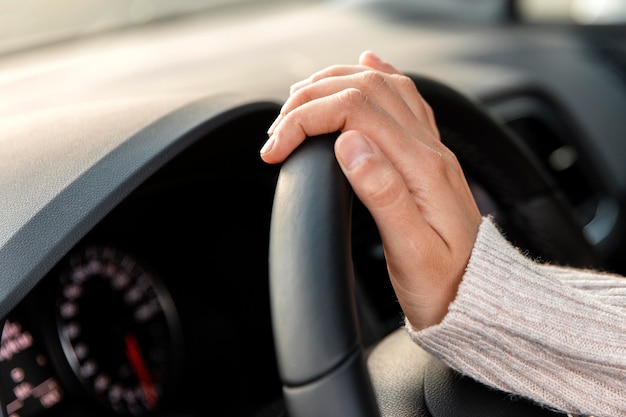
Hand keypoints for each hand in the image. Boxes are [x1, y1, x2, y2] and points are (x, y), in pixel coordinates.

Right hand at [260, 51, 481, 329]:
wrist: (477, 296)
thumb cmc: (443, 283)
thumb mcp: (412, 252)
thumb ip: (384, 194)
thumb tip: (348, 144)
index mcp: (423, 168)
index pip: (356, 113)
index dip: (308, 119)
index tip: (276, 146)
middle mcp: (430, 149)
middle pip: (366, 89)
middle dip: (312, 98)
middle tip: (278, 130)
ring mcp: (431, 149)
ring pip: (384, 87)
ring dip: (337, 83)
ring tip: (302, 99)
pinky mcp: (427, 157)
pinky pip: (406, 101)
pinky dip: (380, 77)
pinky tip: (369, 66)